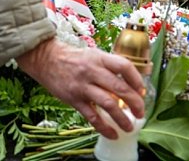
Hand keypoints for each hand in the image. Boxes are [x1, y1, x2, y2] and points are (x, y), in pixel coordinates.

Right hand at [16, 38, 144, 138]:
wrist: (47, 60)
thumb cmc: (73, 58)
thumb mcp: (93, 55)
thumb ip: (109, 67)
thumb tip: (129, 83)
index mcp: (100, 58)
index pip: (124, 66)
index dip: (136, 79)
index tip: (141, 90)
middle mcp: (92, 71)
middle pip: (119, 88)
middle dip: (134, 103)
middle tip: (141, 112)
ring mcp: (83, 86)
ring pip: (108, 104)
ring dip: (122, 118)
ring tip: (129, 126)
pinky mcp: (74, 99)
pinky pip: (92, 116)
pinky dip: (104, 127)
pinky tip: (112, 133)